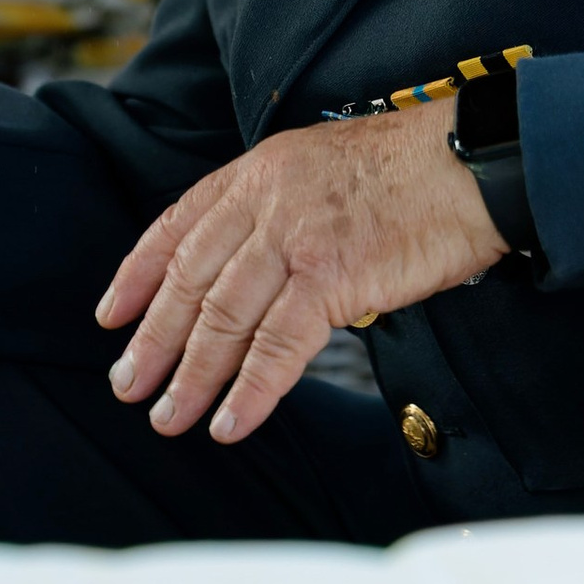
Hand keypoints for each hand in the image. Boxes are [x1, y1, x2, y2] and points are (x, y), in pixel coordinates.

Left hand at [97, 99, 504, 447]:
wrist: (472, 160)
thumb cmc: (412, 170)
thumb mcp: (323, 167)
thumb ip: (280, 210)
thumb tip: (256, 273)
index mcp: (259, 172)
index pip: (177, 226)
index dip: (137, 274)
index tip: (112, 315)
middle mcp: (265, 201)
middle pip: (189, 278)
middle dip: (152, 338)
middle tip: (128, 384)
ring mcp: (296, 238)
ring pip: (223, 317)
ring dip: (191, 376)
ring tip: (169, 417)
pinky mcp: (333, 276)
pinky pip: (278, 346)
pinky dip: (250, 391)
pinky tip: (231, 423)